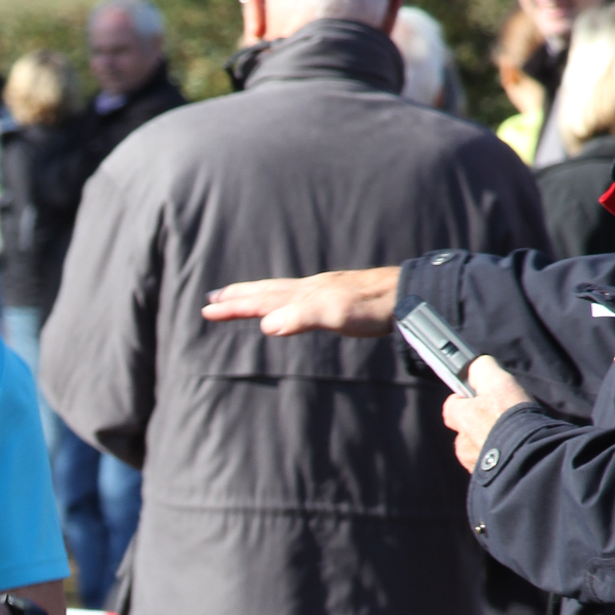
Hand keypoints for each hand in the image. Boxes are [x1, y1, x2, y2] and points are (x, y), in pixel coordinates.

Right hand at [200, 266, 400, 336]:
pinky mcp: (335, 300)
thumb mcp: (334, 314)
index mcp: (303, 294)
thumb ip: (300, 317)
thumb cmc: (372, 306)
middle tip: (212, 299)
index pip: (259, 300)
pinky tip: (289, 306)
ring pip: (280, 292)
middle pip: (265, 291)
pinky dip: (281, 301)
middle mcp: (308, 290)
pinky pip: (297, 298)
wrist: (406, 295)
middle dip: (237, 296)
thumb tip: (265, 325)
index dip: (233, 306)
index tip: (207, 309)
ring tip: (241, 297)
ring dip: (256, 295)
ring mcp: (322, 293)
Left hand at [444, 354, 532, 471]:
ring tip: (514, 438)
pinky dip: (502, 461)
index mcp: (461, 419)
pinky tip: (518, 454)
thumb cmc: (511, 419)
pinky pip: (493, 468)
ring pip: (480, 450)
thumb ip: (482, 370)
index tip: (480, 397)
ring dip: (492, 444)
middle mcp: (463, 445)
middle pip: (467, 431)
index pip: (451, 407)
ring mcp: (475, 465)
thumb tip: (474, 366)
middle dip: (481, 424)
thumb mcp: (498, 382)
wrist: (528, 460)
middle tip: (503, 419)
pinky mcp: (490, 482)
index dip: (465, 399)